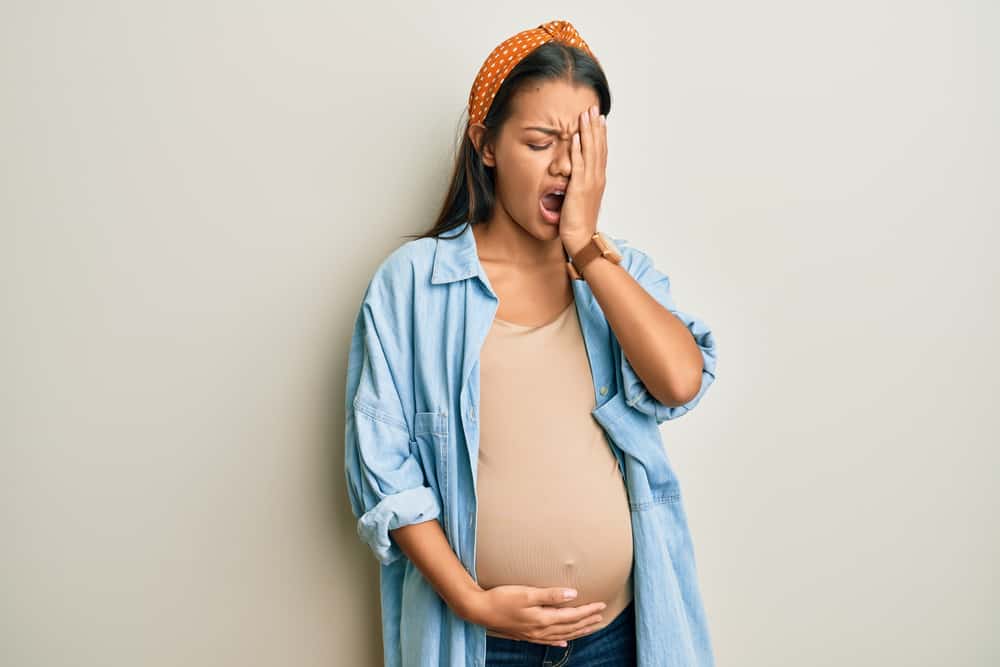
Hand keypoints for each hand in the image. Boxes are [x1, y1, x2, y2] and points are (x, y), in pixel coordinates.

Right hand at [463, 584, 607, 646]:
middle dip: (587, 621)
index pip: (573, 615)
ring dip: (578, 631)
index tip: (601, 605)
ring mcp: (533, 634)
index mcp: (544, 618)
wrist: (479, 610)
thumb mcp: (526, 593)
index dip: (588, 611)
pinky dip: (559, 640)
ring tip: (590, 628)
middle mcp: (541, 629)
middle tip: (601, 616)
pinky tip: (564, 641)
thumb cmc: (502, 598)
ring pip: (563, 634)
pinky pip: (548, 640)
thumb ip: (551, 595)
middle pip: (571, 626)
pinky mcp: (526, 634)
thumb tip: (573, 594)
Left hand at [560, 104, 606, 256]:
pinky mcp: (579, 188)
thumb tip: (573, 179)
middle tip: (594, 108)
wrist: (581, 239)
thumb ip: (578, 186)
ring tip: (586, 114)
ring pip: (590, 151)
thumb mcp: (580, 200)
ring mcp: (590, 182)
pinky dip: (578, 149)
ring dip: (588, 132)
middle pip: (598, 147)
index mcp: (598, 180)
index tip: (598, 119)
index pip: (600, 152)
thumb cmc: (579, 223)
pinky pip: (579, 164)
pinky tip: (576, 136)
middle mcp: (597, 178)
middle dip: (595, 126)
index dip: (600, 134)